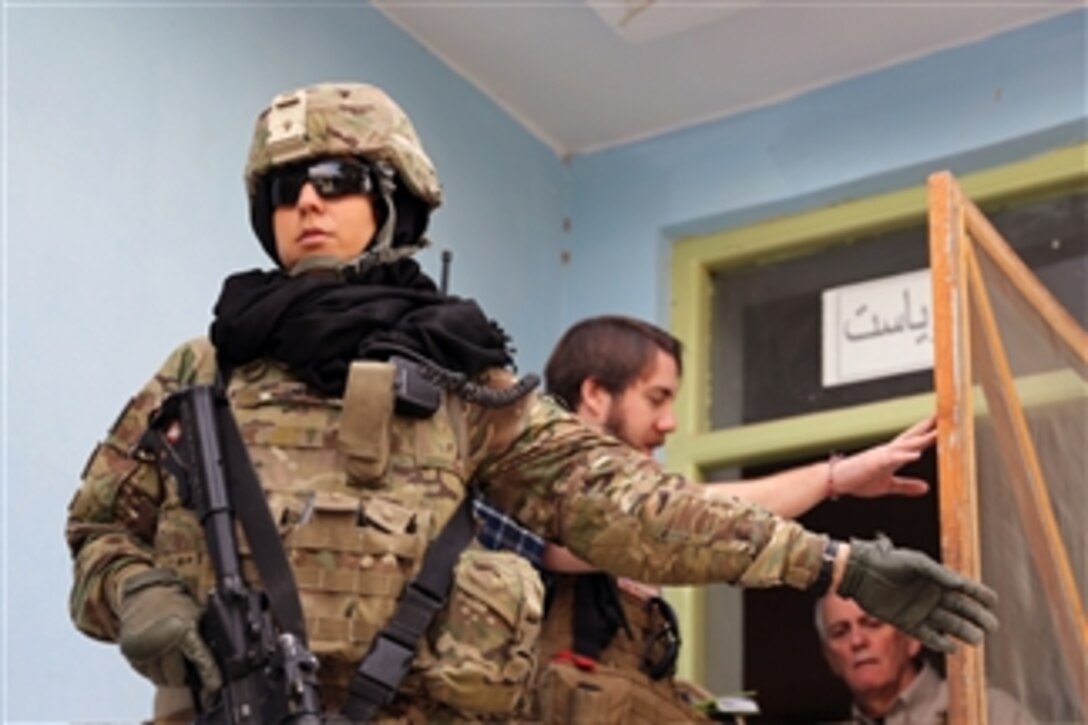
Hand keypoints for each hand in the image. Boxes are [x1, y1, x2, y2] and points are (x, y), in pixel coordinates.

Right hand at [117, 568, 221, 694]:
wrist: (147, 593)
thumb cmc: (177, 605)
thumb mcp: (198, 614)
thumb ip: (206, 635)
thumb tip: (224, 657)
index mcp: (184, 630)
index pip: (200, 659)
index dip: (208, 676)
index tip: (214, 687)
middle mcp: (162, 640)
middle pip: (176, 676)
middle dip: (186, 679)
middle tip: (192, 675)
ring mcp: (144, 648)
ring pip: (159, 678)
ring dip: (169, 677)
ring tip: (176, 666)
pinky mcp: (130, 653)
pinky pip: (145, 672)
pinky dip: (154, 671)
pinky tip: (161, 660)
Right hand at [832, 416, 935, 498]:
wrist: (837, 479)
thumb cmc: (857, 479)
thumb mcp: (888, 485)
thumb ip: (906, 485)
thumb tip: (925, 487)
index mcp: (892, 455)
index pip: (915, 441)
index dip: (929, 433)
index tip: (944, 425)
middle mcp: (889, 451)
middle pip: (913, 436)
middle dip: (929, 428)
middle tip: (946, 417)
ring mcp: (883, 455)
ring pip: (906, 444)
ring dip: (921, 439)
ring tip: (937, 433)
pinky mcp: (875, 463)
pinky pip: (892, 459)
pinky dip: (904, 456)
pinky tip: (915, 455)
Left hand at [837, 535, 997, 652]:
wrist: (861, 573)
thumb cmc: (887, 562)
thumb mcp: (913, 562)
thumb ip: (936, 572)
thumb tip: (958, 583)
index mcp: (936, 579)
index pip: (964, 588)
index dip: (979, 594)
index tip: (994, 601)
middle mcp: (932, 596)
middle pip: (961, 610)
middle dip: (977, 617)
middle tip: (991, 625)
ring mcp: (921, 611)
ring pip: (948, 625)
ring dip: (963, 632)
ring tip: (977, 639)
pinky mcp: (907, 624)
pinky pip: (928, 636)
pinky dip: (941, 643)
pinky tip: (953, 648)